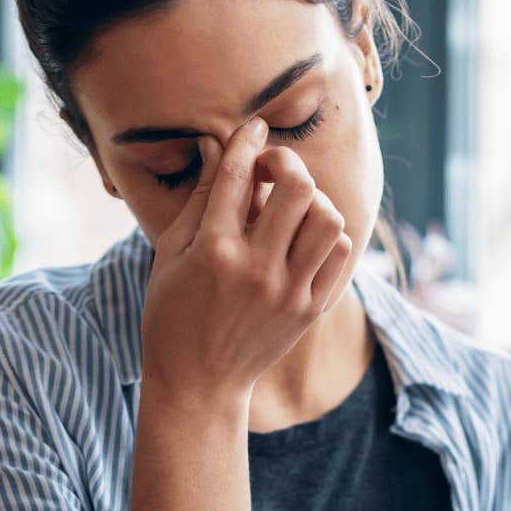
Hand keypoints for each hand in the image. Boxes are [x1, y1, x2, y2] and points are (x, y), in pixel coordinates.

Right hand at [139, 115, 353, 400]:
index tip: (254, 126)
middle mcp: (256, 269)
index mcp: (213, 251)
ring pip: (327, 217)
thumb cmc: (172, 313)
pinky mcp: (310, 310)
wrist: (199, 383)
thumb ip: (197, 198)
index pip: (238, 174)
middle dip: (285, 163)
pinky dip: (326, 233)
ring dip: (311, 199)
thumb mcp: (171, 254)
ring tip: (290, 207)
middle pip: (296, 186)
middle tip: (271, 170)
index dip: (248, 140)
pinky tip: (303, 236)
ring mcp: (288, 292)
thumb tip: (215, 144)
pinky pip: (339, 252)